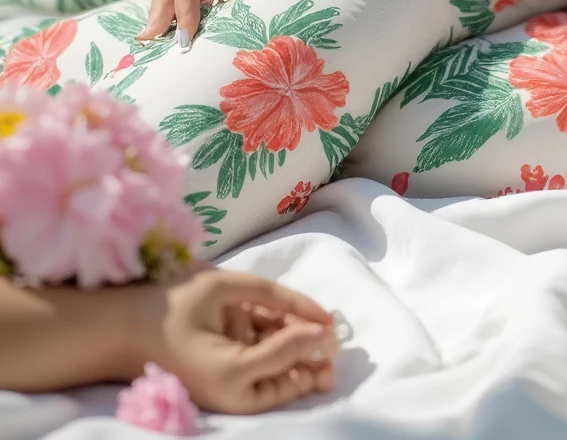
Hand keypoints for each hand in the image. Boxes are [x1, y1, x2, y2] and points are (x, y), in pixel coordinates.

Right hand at [125, 270, 336, 411]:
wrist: (120, 327)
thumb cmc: (169, 304)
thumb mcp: (222, 288)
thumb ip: (272, 300)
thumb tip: (318, 321)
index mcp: (233, 374)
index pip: (289, 357)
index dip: (314, 339)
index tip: (332, 321)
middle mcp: (232, 392)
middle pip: (287, 375)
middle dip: (312, 352)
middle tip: (331, 327)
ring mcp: (226, 390)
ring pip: (275, 370)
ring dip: (295, 346)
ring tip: (312, 323)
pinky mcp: (221, 381)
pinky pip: (256, 365)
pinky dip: (272, 345)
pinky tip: (283, 323)